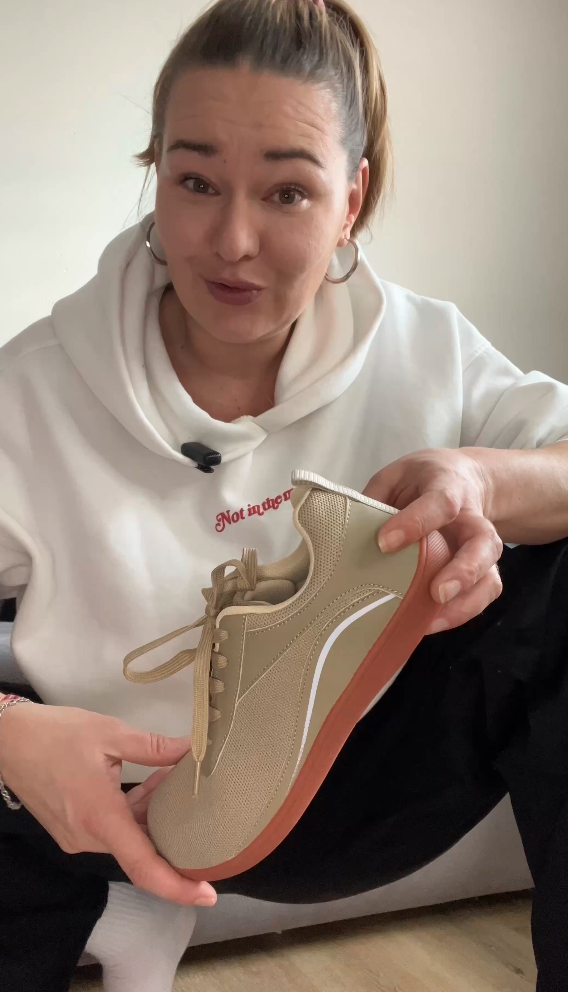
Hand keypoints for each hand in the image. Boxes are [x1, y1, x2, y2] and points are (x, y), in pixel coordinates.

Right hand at [0, 703, 216, 906]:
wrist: (7, 739)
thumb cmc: (56, 734)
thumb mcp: (110, 733)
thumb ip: (153, 747)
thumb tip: (192, 749)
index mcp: (99, 819)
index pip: (143, 866)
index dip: (177, 886)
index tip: (207, 894)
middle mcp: (87, 837)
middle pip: (140, 850)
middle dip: (171, 832)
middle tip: (204, 814)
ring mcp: (76, 836)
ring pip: (126, 836)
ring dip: (151, 815)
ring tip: (175, 784)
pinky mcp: (69, 828)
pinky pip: (110, 828)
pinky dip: (132, 812)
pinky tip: (150, 784)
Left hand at [364, 448, 503, 632]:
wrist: (466, 479)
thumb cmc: (422, 480)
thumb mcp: (395, 476)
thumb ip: (374, 500)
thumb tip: (346, 534)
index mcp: (448, 487)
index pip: (440, 503)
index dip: (416, 522)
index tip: (385, 542)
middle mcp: (472, 518)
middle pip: (483, 543)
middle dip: (464, 570)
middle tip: (437, 592)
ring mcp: (481, 548)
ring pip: (490, 576)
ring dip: (465, 602)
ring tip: (431, 621)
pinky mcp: (482, 570)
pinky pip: (483, 594)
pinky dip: (461, 613)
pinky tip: (430, 623)